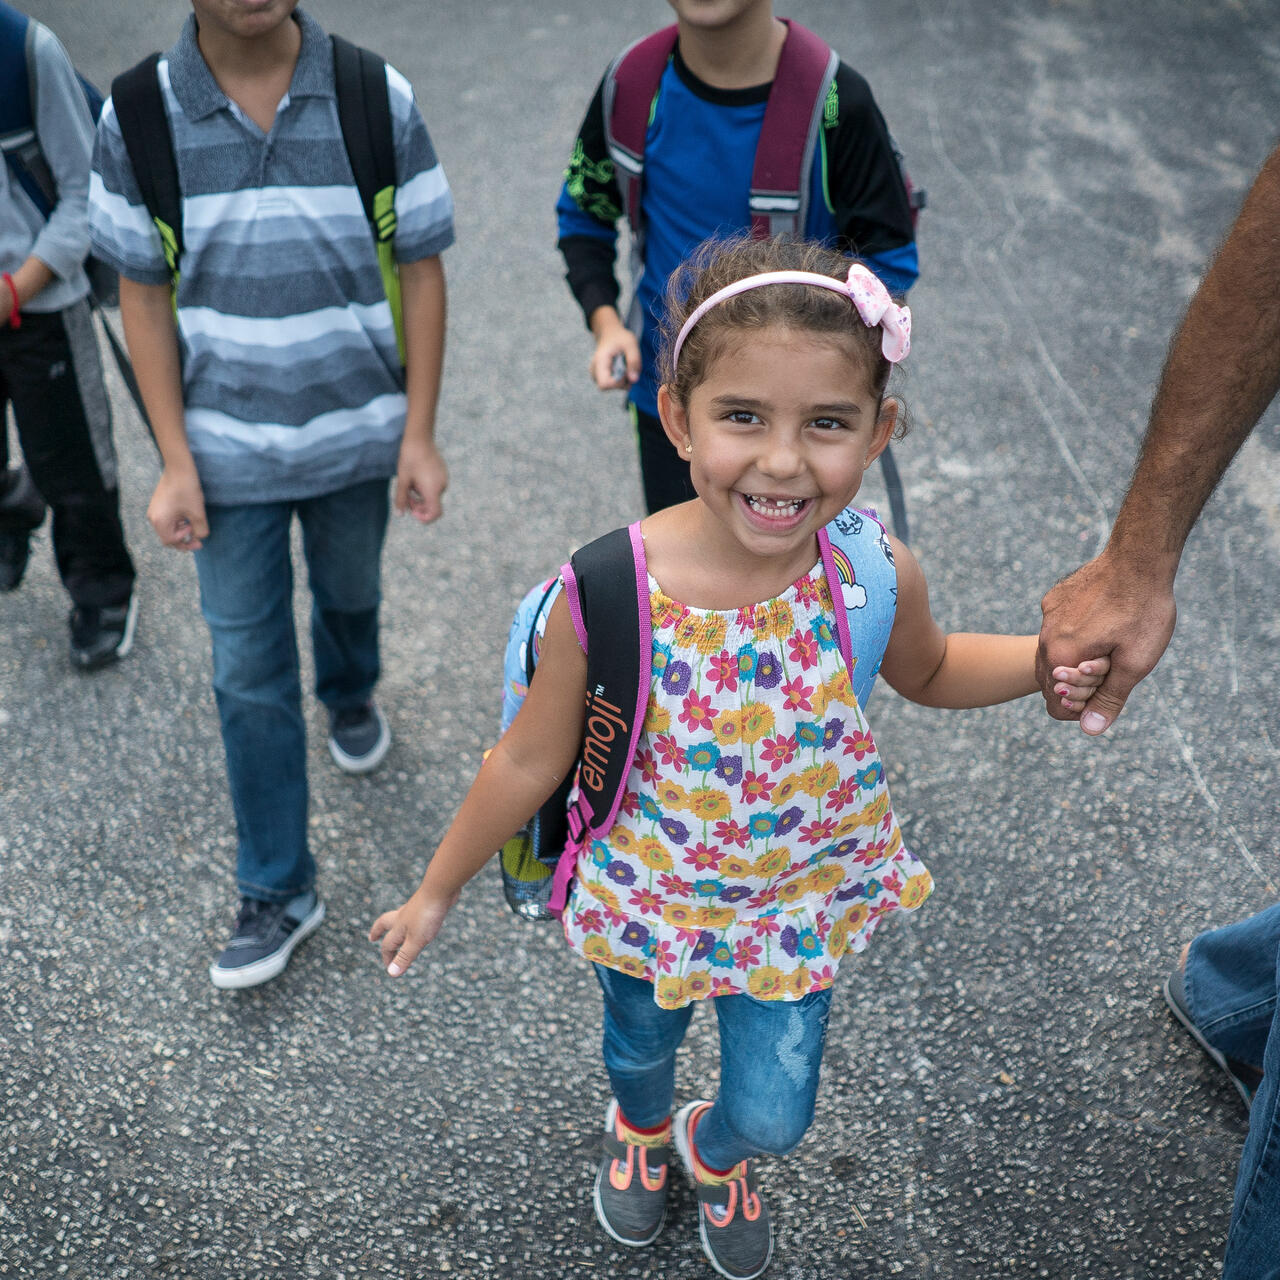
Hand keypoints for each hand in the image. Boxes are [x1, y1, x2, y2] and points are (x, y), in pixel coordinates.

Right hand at [148, 464, 207, 550]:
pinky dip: (177, 523)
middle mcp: (153, 517)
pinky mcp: (158, 504)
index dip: (185, 544)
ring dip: (180, 531)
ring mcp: (154, 510)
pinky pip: (166, 520)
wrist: (178, 468)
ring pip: (167, 528)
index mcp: (160, 521)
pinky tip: (187, 518)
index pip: (170, 541)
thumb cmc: (187, 490)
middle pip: (167, 537)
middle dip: (183, 540)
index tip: (198, 540)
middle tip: (197, 540)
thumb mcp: (198, 513)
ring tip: (193, 525)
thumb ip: (200, 530)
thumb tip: (200, 538)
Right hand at [369, 885, 459, 975]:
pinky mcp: (426, 902)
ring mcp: (414, 908)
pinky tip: (421, 918)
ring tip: (397, 929)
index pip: (388, 944)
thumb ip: (405, 956)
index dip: (388, 958)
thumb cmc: (427, 915)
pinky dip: (413, 918)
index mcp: (398, 926)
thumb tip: (391, 973)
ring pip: (400, 916)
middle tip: (372, 937)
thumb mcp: (416, 940)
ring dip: (395, 925)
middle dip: (378, 931)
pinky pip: (415, 912)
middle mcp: (403, 916)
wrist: (440, 888)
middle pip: (385, 923)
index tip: (390, 968)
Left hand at [394, 436, 447, 523]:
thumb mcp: (403, 480)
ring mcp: (444, 478)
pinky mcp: (443, 472)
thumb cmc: (410, 459)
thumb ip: (401, 499)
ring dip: (420, 495)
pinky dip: (425, 488)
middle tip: (405, 496)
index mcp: (433, 490)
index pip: (435, 513)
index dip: (425, 518)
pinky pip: (435, 486)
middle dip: (418, 505)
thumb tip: (399, 514)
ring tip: (409, 484)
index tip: (413, 512)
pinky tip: (416, 477)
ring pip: (432, 495)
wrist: (420, 438)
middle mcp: (442, 486)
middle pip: (432, 505)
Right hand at [588, 317, 640, 390]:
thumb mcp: (631, 344)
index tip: (626, 371)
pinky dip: (621, 379)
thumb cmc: (621, 338)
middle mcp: (594, 371)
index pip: (604, 384)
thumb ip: (634, 361)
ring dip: (623, 380)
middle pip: (608, 387)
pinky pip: (613, 385)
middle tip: (627, 366)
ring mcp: (595, 375)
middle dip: (622, 381)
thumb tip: (634, 380)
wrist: (610, 334)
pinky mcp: (600, 377)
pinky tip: (622, 368)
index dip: (618, 382)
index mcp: (599, 361)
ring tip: (625, 364)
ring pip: (611, 387)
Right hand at [1037, 551, 1176, 733]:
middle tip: (1114, 668)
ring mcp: (1047, 615)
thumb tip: (1090, 730)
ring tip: (1110, 646)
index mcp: (1059, 657)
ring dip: (1076, 660)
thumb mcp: (1135, 663)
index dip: (1084, 708)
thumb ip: (1109, 699)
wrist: (1139, 557)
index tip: (1110, 690)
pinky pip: (1057, 628)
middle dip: (1080, 684)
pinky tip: (1104, 621)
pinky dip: (1075, 635)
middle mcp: (1045, 637)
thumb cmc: (1142, 611)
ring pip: (1053, 654)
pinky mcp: (1055, 599)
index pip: (1056, 705)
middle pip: (1051, 681)